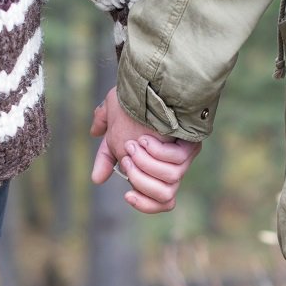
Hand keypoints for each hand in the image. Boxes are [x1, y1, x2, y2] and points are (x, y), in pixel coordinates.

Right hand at [90, 87, 200, 212]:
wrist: (152, 82)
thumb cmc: (134, 95)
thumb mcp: (114, 112)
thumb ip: (105, 131)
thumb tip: (95, 146)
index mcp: (155, 164)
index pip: (156, 198)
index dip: (143, 203)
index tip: (127, 195)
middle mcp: (171, 164)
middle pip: (164, 198)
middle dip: (141, 182)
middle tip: (128, 159)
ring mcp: (182, 158)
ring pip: (169, 185)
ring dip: (148, 168)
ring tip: (138, 146)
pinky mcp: (190, 148)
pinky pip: (174, 165)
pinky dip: (159, 155)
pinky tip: (151, 139)